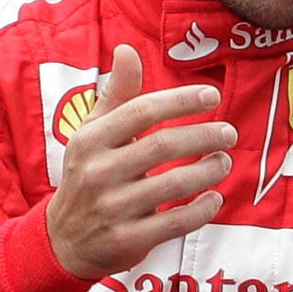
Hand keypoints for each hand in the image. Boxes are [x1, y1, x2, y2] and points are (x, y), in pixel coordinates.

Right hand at [45, 45, 236, 279]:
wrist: (63, 241)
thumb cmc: (89, 173)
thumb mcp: (94, 133)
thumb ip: (118, 94)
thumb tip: (128, 50)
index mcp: (91, 140)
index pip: (142, 111)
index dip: (181, 101)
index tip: (213, 96)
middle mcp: (98, 173)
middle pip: (163, 146)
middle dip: (204, 136)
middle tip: (229, 133)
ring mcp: (111, 209)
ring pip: (174, 184)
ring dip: (209, 170)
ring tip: (224, 161)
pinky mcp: (126, 240)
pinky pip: (175, 222)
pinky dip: (202, 209)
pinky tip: (215, 197)